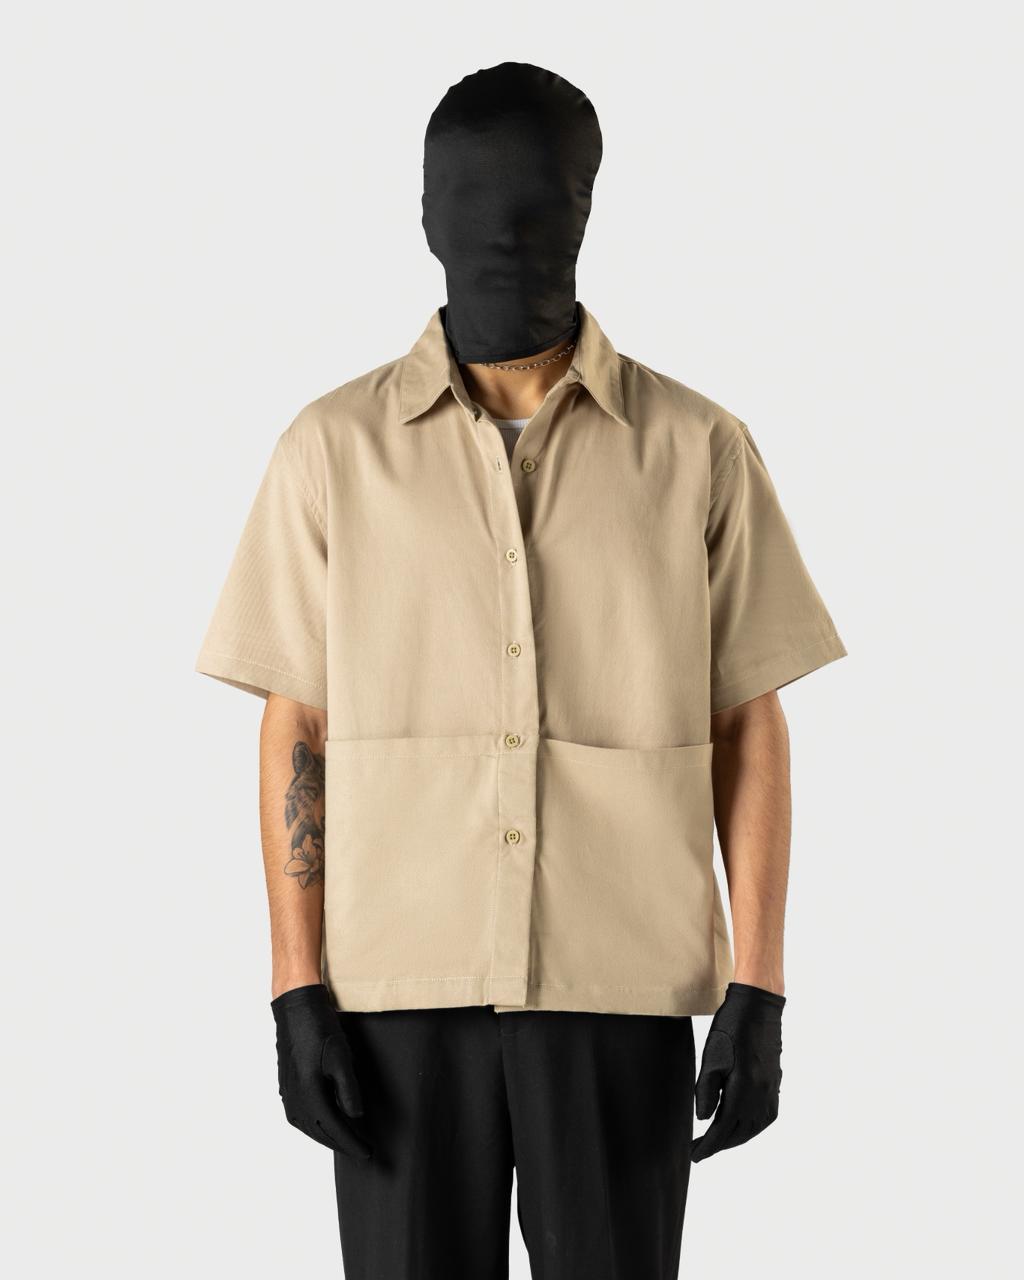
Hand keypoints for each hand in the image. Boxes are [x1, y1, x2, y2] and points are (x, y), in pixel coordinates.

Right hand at [271, 983, 371, 1160]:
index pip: (334, 1130)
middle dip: (342, 1144)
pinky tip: (327, 1122)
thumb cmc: (320, 1030)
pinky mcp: (286, 1088)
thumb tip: (356, 1118)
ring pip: (310, 1128)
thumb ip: (348, 1090)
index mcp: (309, 1095)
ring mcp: (288, 1095)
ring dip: (328, 1136)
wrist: (295, 1009)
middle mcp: (295, 1100)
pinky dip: (316, 1125)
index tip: (368, 1153)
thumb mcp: (341, 1057)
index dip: (352, 1144)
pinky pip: (302, 1117)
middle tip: (362, 1151)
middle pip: (321, 1133)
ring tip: (348, 1140)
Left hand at [691, 982, 784, 1162]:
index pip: (724, 1130)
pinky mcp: (775, 1083)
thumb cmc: (731, 1026)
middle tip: (700, 1149)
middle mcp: (762, 1096)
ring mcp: (771, 1090)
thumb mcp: (712, 1057)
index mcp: (744, 1090)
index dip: (708, 1146)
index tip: (694, 1155)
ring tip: (717, 1140)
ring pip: (754, 1127)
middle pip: (740, 1133)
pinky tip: (741, 1124)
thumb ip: (707, 1091)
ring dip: (736, 1138)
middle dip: (720, 1145)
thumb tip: (704, 1120)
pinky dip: (751, 1126)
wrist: (758, 1006)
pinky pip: (765, 1116)